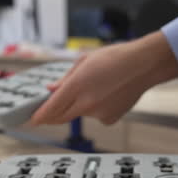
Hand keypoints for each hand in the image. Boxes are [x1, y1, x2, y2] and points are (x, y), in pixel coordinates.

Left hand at [29, 31, 177, 125]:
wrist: (144, 65)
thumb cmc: (116, 57)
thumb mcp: (84, 61)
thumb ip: (65, 78)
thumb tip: (51, 89)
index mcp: (77, 86)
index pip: (51, 108)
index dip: (39, 116)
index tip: (32, 120)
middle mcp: (86, 103)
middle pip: (61, 117)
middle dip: (52, 116)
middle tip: (48, 111)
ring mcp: (98, 114)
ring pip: (80, 114)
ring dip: (80, 106)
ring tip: (97, 86)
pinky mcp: (109, 119)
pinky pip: (96, 116)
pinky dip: (96, 108)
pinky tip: (108, 94)